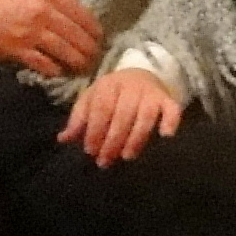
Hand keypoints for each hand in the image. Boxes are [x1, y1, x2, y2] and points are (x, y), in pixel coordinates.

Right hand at [0, 0, 102, 76]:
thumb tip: (68, 10)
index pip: (81, 12)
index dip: (94, 27)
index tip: (99, 36)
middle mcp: (42, 12)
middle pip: (78, 35)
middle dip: (90, 48)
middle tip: (95, 57)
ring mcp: (30, 33)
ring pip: (66, 52)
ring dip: (78, 62)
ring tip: (82, 68)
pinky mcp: (17, 51)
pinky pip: (45, 65)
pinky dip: (55, 70)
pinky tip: (59, 72)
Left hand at [58, 68, 184, 164]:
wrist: (142, 74)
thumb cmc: (112, 94)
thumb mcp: (91, 100)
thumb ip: (78, 119)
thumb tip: (63, 139)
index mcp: (108, 85)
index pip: (101, 108)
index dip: (94, 130)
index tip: (90, 150)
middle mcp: (130, 87)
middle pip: (121, 115)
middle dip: (112, 140)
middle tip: (105, 160)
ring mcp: (150, 93)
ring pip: (144, 116)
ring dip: (135, 138)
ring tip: (126, 156)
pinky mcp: (167, 99)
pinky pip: (172, 109)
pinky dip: (170, 121)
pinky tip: (165, 135)